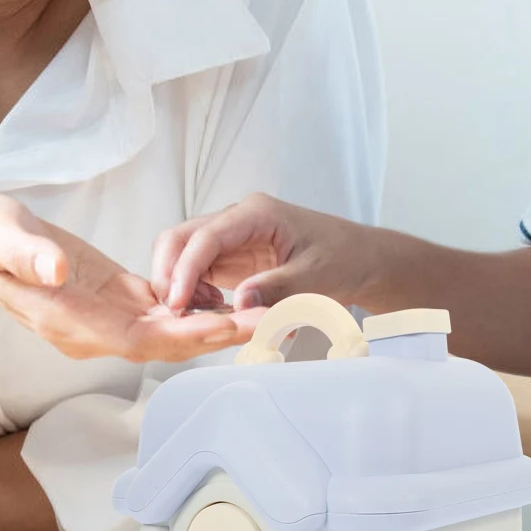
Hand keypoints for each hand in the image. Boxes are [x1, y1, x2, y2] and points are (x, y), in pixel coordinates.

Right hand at [0, 193, 258, 361]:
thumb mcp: (2, 237)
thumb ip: (29, 257)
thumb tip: (57, 271)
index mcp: (70, 319)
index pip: (136, 337)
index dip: (181, 335)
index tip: (222, 328)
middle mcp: (94, 329)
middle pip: (165, 341)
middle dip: (215, 334)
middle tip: (266, 321)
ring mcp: (106, 317)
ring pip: (170, 329)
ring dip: (215, 324)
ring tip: (265, 312)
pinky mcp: (115, 298)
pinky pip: (162, 310)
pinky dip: (196, 308)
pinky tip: (231, 299)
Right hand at [152, 193, 382, 313]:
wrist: (361, 259)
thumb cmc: (344, 258)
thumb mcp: (316, 277)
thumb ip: (278, 288)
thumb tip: (241, 302)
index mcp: (257, 213)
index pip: (207, 236)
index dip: (186, 269)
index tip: (176, 301)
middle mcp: (238, 220)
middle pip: (184, 238)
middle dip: (169, 272)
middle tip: (171, 312)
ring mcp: (232, 238)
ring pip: (185, 254)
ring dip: (179, 284)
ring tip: (190, 316)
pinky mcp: (232, 258)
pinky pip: (198, 271)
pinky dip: (192, 291)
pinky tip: (203, 312)